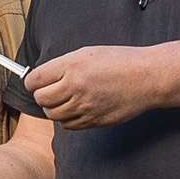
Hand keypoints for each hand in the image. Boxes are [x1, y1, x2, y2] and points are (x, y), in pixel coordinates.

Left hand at [24, 46, 151, 128]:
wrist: (147, 78)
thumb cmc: (120, 61)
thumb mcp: (87, 53)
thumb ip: (63, 66)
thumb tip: (42, 78)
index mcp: (71, 66)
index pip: (35, 80)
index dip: (32, 81)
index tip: (35, 82)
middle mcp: (75, 87)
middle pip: (41, 99)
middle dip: (42, 95)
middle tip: (50, 90)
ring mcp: (84, 106)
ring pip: (53, 114)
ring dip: (54, 108)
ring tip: (65, 99)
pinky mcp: (93, 120)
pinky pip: (68, 125)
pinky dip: (67, 119)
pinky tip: (76, 108)